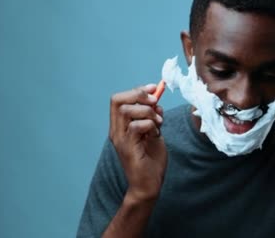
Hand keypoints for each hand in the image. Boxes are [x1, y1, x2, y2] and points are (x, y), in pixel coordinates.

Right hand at [109, 84, 166, 202]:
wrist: (149, 184)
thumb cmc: (151, 160)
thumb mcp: (154, 133)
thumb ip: (153, 117)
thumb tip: (157, 101)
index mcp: (120, 126)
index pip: (118, 99)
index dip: (136, 90)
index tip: (154, 89)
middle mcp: (116, 131)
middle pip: (118, 100)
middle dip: (139, 95)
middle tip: (155, 102)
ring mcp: (120, 139)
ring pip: (126, 111)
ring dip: (147, 112)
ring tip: (159, 122)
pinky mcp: (128, 148)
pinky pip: (135, 127)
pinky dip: (149, 125)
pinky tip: (156, 133)